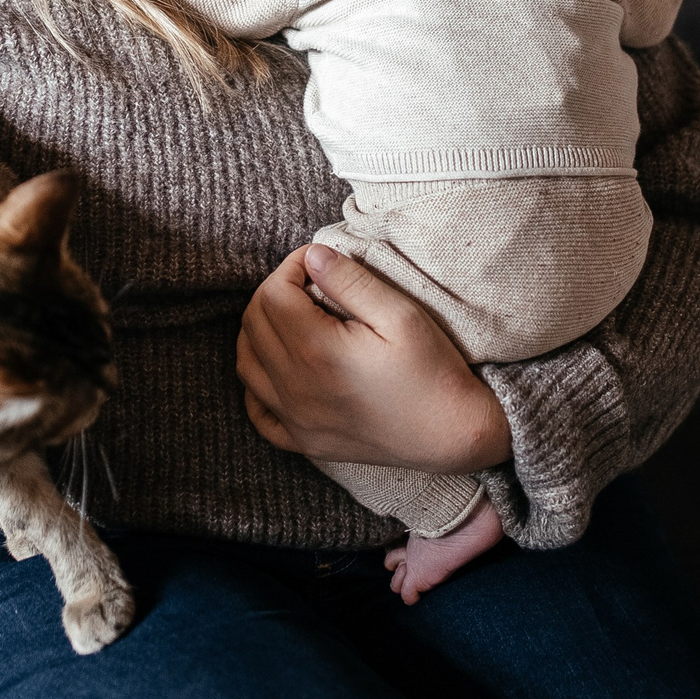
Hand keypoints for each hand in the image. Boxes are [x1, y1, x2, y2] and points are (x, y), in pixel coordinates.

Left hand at [237, 245, 512, 473]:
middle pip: (253, 324)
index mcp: (317, 352)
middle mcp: (296, 389)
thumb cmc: (432, 372)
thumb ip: (351, 281)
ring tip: (293, 317)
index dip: (291, 267)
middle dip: (274, 293)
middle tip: (309, 285)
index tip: (318, 262)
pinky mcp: (304, 442)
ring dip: (259, 331)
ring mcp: (296, 420)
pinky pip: (257, 412)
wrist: (453, 435)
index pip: (273, 294)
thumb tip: (313, 256)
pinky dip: (257, 383)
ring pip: (246, 364)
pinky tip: (279, 367)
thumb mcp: (400, 314)